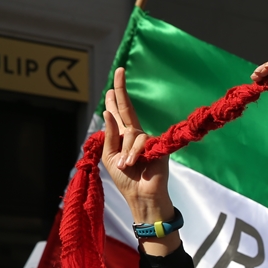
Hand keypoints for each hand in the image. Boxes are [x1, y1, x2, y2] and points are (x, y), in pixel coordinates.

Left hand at [101, 67, 172, 225]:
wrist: (142, 196)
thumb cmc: (125, 179)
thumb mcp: (109, 156)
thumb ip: (109, 135)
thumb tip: (108, 113)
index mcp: (122, 136)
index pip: (118, 112)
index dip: (114, 96)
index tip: (114, 79)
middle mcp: (135, 134)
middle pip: (126, 109)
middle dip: (121, 91)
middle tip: (120, 71)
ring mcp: (147, 140)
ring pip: (131, 134)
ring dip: (125, 152)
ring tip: (124, 166)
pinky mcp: (158, 147)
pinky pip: (140, 142)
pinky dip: (133, 154)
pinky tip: (131, 164)